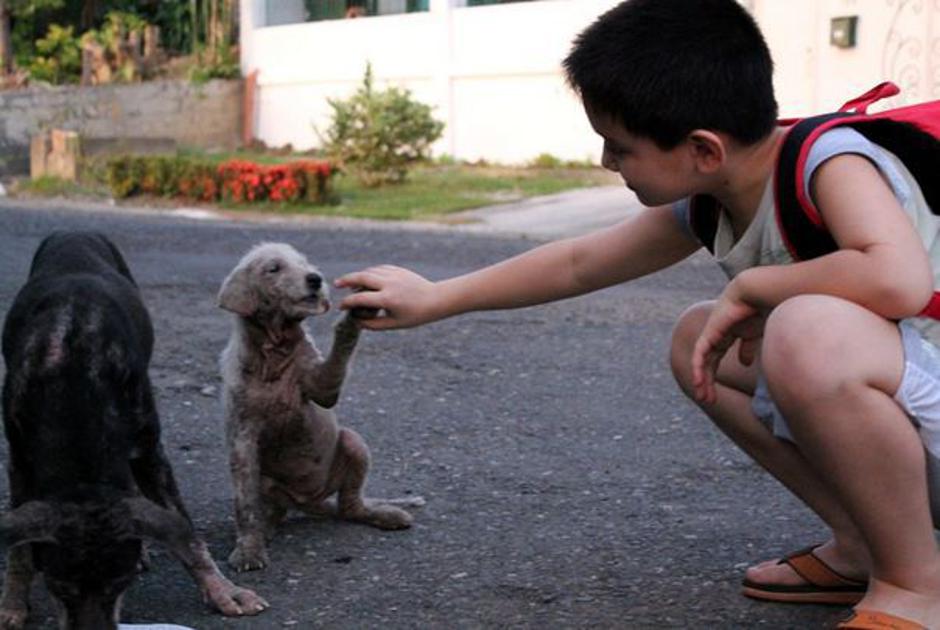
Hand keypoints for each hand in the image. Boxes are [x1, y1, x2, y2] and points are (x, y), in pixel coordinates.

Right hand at [335, 265, 439, 329]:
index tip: (341, 306)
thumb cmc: (415, 315)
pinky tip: (365, 278)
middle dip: (346, 280)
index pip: (360, 298)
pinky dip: (370, 272)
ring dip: (357, 276)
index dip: (347, 303)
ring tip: (348, 282)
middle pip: (361, 278)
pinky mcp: (398, 270)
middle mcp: (388, 284)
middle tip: (336, 285)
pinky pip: (379, 268)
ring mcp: (393, 274)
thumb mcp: (394, 324)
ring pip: (369, 271)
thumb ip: (374, 325)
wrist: (436, 299)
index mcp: (387, 299)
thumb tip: (356, 322)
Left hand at [691, 285, 761, 404]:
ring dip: (702, 380)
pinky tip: (699, 381)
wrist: (754, 293)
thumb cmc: (758, 310)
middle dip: (706, 383)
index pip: (714, 360)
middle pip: (707, 364)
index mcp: (725, 336)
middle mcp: (714, 336)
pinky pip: (701, 354)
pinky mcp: (709, 334)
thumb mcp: (753, 335)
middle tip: (707, 400)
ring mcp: (710, 335)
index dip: (713, 377)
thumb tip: (745, 364)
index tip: (715, 395)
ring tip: (703, 396)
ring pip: (702, 362)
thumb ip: (747, 348)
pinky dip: (699, 368)